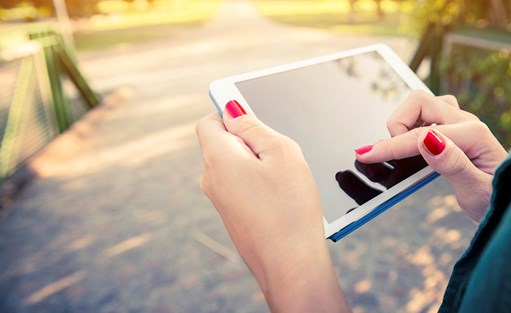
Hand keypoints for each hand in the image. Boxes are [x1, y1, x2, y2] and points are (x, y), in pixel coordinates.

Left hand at [196, 100, 348, 311]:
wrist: (290, 265)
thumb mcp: (281, 152)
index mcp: (217, 159)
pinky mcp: (233, 217)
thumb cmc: (290, 208)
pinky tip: (282, 200)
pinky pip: (243, 188)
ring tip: (285, 182)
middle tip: (280, 155)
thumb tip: (232, 109)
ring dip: (259, 165)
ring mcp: (220, 202)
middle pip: (224, 144)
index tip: (256, 118)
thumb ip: (253, 126)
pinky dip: (260, 186)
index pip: (209, 121)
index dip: (231, 114)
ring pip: (236, 167)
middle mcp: (211, 180)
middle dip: (251, 142)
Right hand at [355, 91, 507, 221]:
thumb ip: (453, 165)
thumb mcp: (477, 193)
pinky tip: (413, 146)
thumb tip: (425, 138)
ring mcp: (461, 123)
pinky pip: (427, 114)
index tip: (364, 154)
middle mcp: (467, 122)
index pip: (420, 134)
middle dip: (397, 124)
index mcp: (473, 135)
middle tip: (393, 155)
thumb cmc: (498, 203)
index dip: (390, 145)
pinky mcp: (455, 130)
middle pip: (419, 101)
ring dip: (405, 122)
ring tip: (402, 151)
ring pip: (421, 104)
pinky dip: (412, 126)